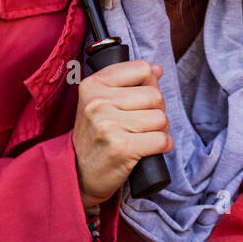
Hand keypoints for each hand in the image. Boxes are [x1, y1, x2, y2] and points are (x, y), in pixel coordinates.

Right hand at [72, 58, 172, 208]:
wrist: (78, 173)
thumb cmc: (95, 135)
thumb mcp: (102, 102)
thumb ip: (129, 82)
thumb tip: (157, 69)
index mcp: (94, 85)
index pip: (141, 68)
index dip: (149, 83)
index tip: (140, 98)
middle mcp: (98, 103)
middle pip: (155, 95)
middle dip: (156, 110)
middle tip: (142, 123)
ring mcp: (109, 126)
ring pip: (161, 118)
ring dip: (160, 130)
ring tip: (144, 136)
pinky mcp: (122, 148)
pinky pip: (162, 140)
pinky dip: (164, 145)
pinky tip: (151, 149)